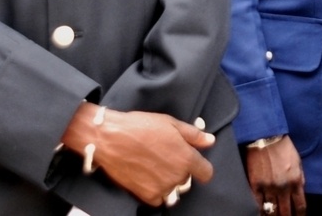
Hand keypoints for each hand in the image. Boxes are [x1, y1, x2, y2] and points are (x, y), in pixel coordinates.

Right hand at [61, 103, 214, 206]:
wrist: (111, 138)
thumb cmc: (140, 126)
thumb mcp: (170, 123)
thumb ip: (193, 134)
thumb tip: (210, 141)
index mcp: (186, 157)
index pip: (206, 173)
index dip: (201, 167)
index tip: (193, 162)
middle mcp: (177, 176)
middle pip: (187, 180)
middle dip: (180, 171)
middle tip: (164, 157)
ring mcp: (162, 188)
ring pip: (173, 190)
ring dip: (168, 182)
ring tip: (154, 166)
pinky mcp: (146, 195)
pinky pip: (159, 199)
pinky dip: (155, 191)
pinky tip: (147, 176)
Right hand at [244, 135, 306, 215]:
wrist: (266, 137)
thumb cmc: (283, 147)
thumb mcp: (298, 161)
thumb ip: (300, 178)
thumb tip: (300, 190)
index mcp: (296, 181)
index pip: (300, 206)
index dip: (299, 215)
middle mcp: (283, 188)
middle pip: (285, 212)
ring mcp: (268, 188)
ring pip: (271, 211)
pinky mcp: (255, 185)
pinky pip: (258, 204)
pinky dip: (260, 211)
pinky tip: (263, 213)